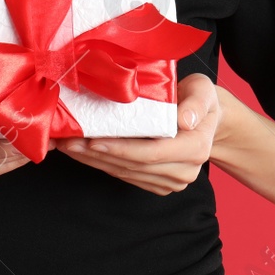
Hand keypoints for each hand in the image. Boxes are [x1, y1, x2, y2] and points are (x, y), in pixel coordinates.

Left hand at [51, 72, 223, 195]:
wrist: (206, 119)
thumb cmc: (199, 98)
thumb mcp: (203, 90)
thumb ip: (197, 103)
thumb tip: (185, 121)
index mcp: (196, 148)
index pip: (151, 153)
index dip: (120, 149)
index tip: (93, 140)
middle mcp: (185, 170)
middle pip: (133, 165)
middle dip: (98, 155)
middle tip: (68, 141)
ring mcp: (171, 181)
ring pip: (126, 173)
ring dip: (95, 161)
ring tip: (69, 145)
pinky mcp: (159, 184)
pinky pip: (127, 176)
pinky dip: (103, 164)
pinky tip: (84, 153)